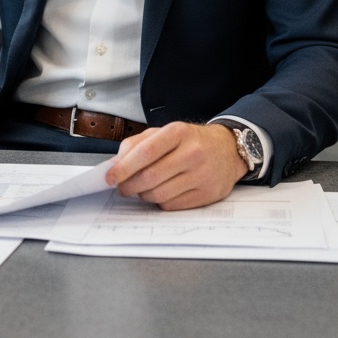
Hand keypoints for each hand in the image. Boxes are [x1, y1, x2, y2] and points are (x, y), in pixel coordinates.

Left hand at [104, 122, 246, 209]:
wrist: (227, 150)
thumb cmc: (190, 141)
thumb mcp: (164, 132)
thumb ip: (137, 144)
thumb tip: (115, 164)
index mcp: (178, 132)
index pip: (145, 152)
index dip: (124, 167)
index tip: (109, 177)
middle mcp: (192, 153)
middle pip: (150, 176)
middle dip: (129, 185)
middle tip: (121, 187)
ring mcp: (202, 175)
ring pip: (159, 194)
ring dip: (143, 195)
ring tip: (141, 188)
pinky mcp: (207, 195)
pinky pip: (172, 206)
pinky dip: (159, 202)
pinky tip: (160, 192)